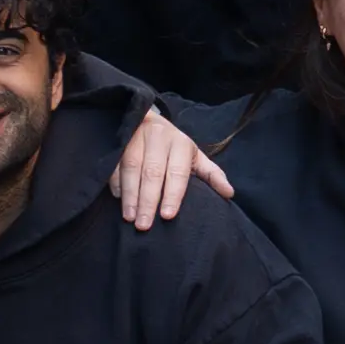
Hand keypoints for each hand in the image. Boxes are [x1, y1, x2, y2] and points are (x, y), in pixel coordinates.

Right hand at [105, 105, 230, 230]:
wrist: (146, 118)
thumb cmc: (173, 146)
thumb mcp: (194, 156)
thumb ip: (211, 174)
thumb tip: (229, 193)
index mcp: (180, 143)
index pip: (177, 172)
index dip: (172, 194)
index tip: (167, 216)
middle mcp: (158, 137)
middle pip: (152, 172)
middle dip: (148, 200)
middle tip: (144, 225)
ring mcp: (136, 137)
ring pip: (131, 167)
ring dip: (130, 195)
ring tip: (129, 217)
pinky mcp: (118, 139)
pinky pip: (114, 162)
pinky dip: (115, 182)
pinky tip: (118, 199)